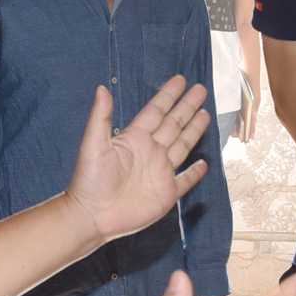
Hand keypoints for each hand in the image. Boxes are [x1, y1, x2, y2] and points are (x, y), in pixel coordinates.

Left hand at [63, 77, 211, 244]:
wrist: (92, 215)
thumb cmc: (90, 180)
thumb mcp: (93, 145)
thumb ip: (101, 117)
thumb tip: (102, 88)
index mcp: (135, 138)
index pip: (156, 111)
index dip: (168, 95)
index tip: (180, 80)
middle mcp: (150, 151)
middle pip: (174, 124)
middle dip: (187, 107)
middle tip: (201, 89)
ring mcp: (160, 172)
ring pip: (182, 146)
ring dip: (193, 130)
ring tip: (205, 114)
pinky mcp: (166, 193)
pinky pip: (185, 180)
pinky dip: (195, 173)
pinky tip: (204, 164)